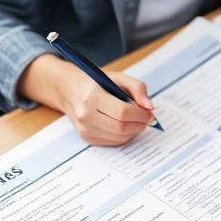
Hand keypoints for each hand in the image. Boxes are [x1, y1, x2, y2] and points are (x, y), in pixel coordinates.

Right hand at [19, 55, 153, 145]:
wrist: (71, 91)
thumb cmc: (97, 83)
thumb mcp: (119, 78)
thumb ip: (138, 89)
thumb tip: (150, 107)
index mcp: (92, 96)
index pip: (122, 112)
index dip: (140, 115)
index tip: (149, 113)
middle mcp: (86, 115)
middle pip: (121, 127)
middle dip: (139, 124)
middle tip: (146, 118)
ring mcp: (85, 129)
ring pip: (119, 137)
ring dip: (134, 131)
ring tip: (137, 121)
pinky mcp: (86, 138)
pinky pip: (113, 142)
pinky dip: (124, 136)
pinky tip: (125, 125)